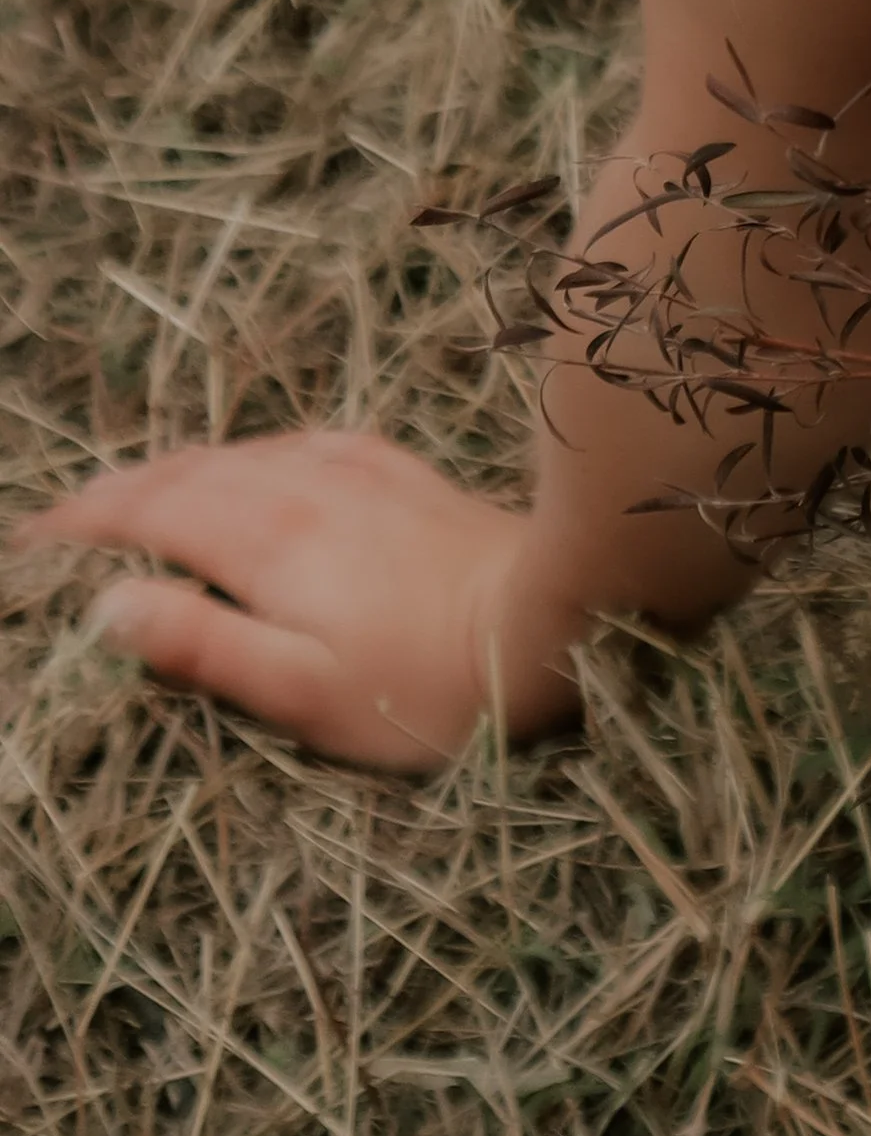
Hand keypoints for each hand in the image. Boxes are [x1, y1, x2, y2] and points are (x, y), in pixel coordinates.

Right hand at [22, 429, 585, 768]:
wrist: (553, 618)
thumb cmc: (425, 682)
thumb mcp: (302, 690)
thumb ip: (205, 644)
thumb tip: (110, 605)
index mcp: (268, 542)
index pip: (153, 513)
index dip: (89, 522)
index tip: (36, 536)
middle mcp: (305, 490)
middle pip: (190, 474)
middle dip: (122, 491)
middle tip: (69, 515)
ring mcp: (358, 474)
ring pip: (244, 455)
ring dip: (182, 469)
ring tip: (140, 488)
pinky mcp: (401, 475)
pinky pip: (304, 446)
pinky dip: (253, 455)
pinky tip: (260, 464)